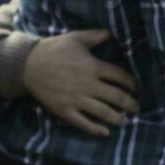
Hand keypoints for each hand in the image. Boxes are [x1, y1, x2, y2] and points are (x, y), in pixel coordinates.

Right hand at [24, 29, 139, 135]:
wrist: (28, 64)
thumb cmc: (53, 49)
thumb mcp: (75, 38)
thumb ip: (95, 36)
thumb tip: (112, 32)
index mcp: (93, 67)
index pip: (120, 77)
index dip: (132, 83)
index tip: (137, 88)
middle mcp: (88, 85)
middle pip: (117, 97)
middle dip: (130, 104)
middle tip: (137, 107)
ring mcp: (76, 99)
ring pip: (104, 113)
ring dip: (118, 118)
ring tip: (125, 121)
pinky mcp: (65, 110)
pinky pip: (83, 123)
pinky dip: (96, 129)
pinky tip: (105, 132)